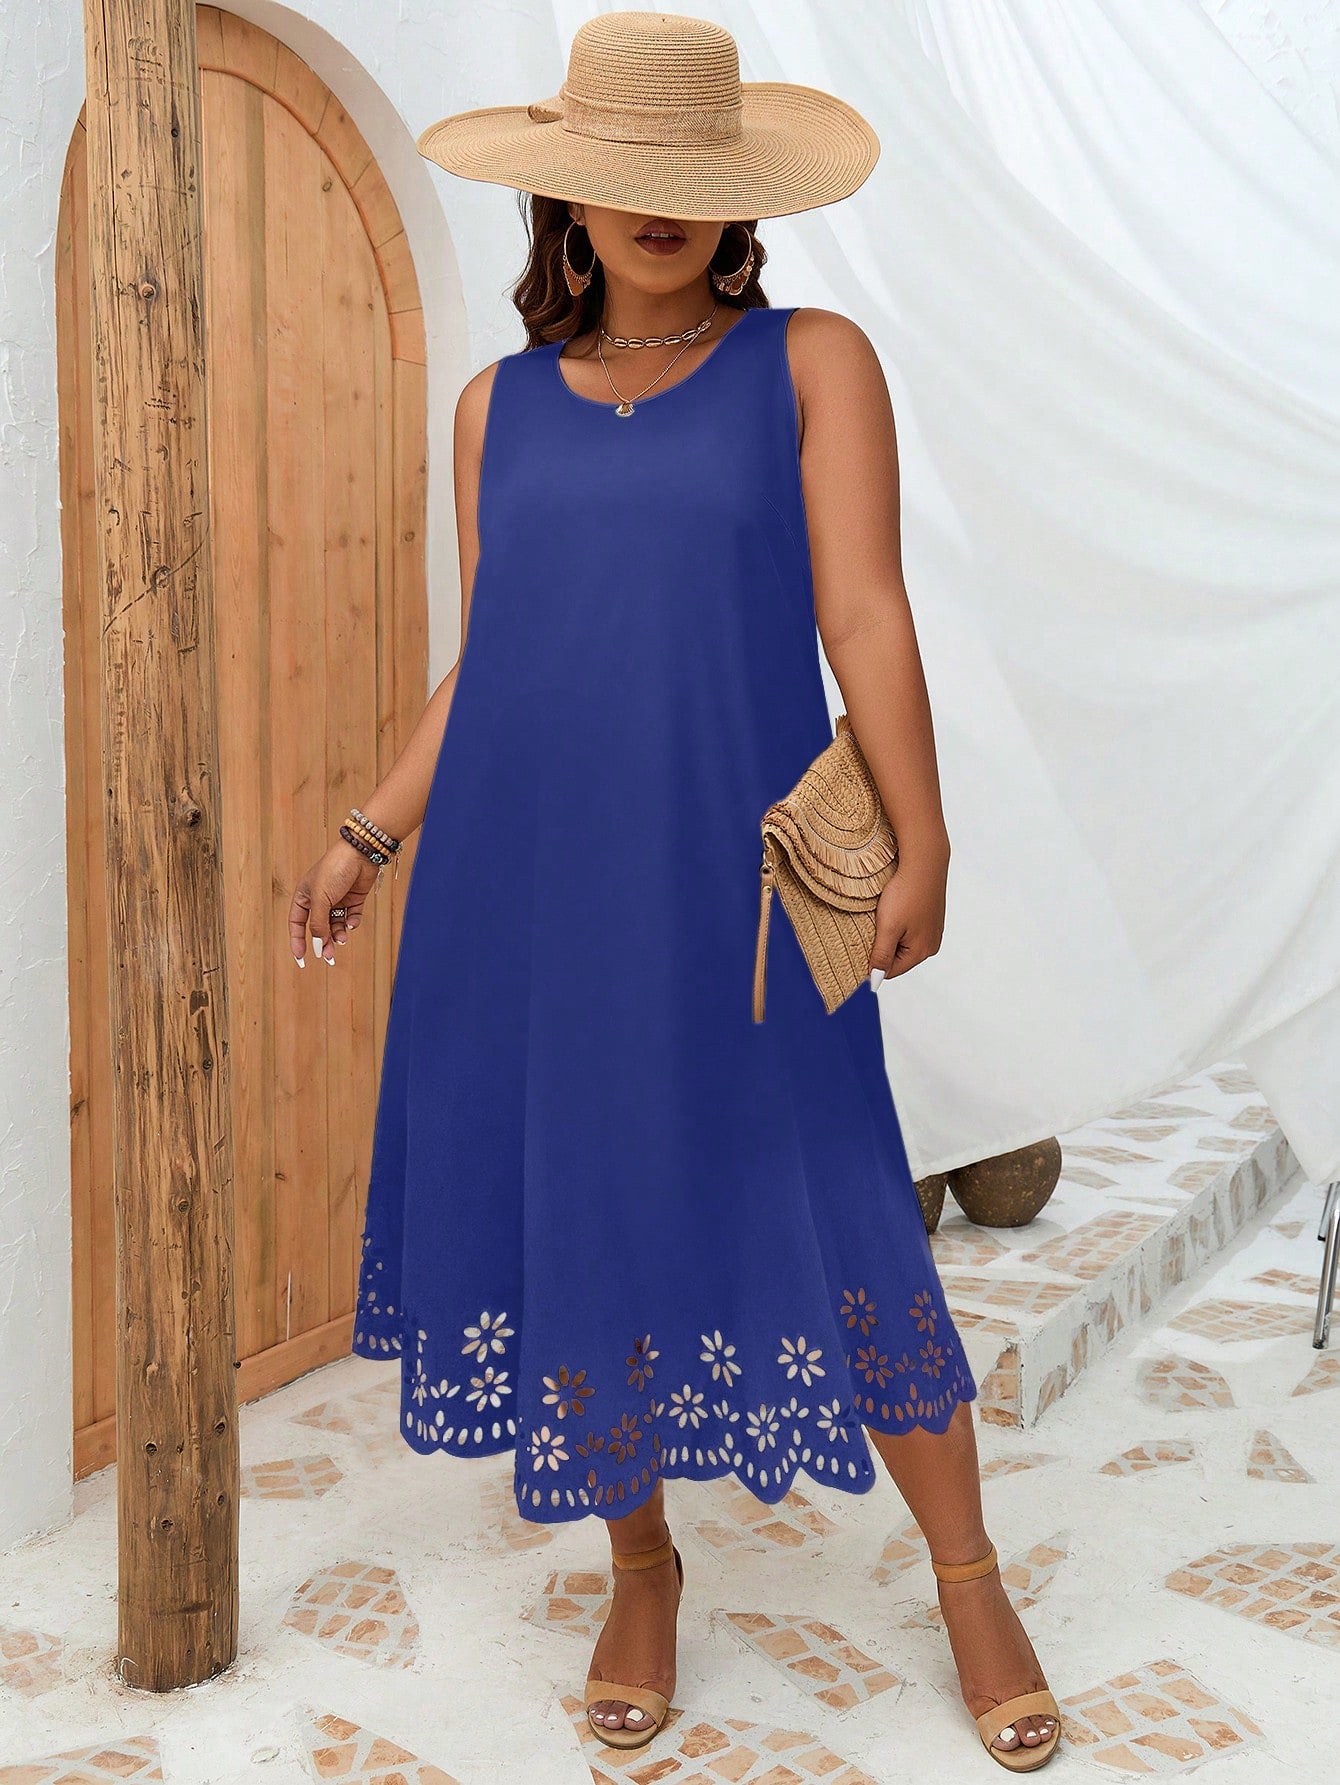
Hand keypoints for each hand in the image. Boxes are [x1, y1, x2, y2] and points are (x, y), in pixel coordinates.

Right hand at [288, 841, 381, 966]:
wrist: (360, 853)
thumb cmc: (334, 870)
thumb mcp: (321, 899)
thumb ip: (319, 923)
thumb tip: (319, 944)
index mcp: (304, 896)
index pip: (297, 923)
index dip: (297, 941)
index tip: (301, 958)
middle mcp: (319, 899)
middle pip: (318, 928)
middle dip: (323, 943)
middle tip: (329, 958)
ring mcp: (337, 899)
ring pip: (335, 925)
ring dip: (338, 934)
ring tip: (342, 940)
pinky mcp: (353, 899)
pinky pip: (350, 917)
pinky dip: (351, 923)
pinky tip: (352, 922)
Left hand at [868, 850, 947, 987]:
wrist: (924, 863)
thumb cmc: (905, 894)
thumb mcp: (888, 928)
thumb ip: (881, 955)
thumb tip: (875, 979)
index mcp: (922, 952)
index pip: (890, 971)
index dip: (871, 964)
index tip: (859, 949)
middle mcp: (931, 945)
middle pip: (897, 958)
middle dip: (882, 947)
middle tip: (872, 928)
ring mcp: (933, 931)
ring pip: (903, 943)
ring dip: (890, 934)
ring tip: (884, 916)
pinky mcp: (931, 917)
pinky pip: (910, 929)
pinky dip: (899, 923)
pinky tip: (895, 909)